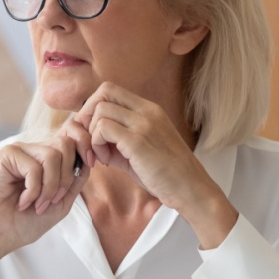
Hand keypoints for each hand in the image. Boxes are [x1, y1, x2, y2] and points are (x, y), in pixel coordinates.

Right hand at [0, 137, 88, 278]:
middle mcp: (35, 151)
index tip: (90, 162)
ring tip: (37, 204)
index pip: (72, 136)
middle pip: (66, 144)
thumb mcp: (61, 203)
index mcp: (49, 159)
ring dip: (49, 187)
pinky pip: (34, 167)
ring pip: (52, 156)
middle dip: (65, 177)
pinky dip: (33, 190)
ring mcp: (21, 151)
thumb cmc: (25, 222)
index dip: (85, 144)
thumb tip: (89, 160)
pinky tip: (22, 202)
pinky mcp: (7, 155)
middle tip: (52, 200)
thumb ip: (75, 181)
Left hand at [66, 83, 236, 245]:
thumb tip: (93, 138)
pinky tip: (107, 162)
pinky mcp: (138, 141)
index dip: (94, 108)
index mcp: (149, 110)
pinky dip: (96, 144)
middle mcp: (147, 111)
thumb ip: (119, 139)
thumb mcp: (142, 148)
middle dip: (88, 116)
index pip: (111, 90)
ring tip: (102, 156)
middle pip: (103, 93)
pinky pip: (103, 129)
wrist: (190, 189)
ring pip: (100, 111)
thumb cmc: (166, 173)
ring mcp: (144, 124)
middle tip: (91, 141)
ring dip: (92, 134)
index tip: (94, 132)